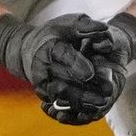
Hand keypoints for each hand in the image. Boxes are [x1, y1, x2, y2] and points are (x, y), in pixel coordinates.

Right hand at [0, 12, 125, 125]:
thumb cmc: (56, 34)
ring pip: (60, 94)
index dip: (75, 64)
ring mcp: (41, 81)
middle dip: (84, 88)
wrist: (29, 48)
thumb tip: (103, 30)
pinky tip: (91, 111)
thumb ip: (87, 28)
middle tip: (106, 93)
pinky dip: (71, 108)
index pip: (62, 54)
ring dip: (80, 101)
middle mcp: (42, 65)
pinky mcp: (43, 92)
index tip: (90, 74)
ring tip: (101, 104)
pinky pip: (57, 103)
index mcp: (49, 45)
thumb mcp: (71, 24)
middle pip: (62, 78)